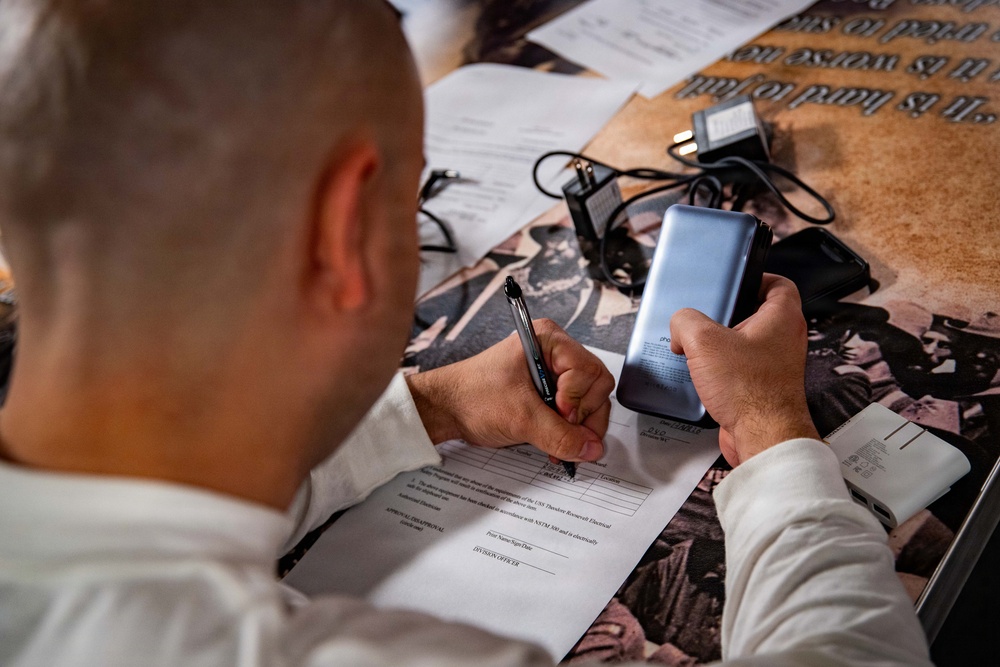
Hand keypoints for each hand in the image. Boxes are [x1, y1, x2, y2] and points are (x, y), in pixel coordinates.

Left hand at [406, 319, 614, 461]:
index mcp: (549, 340)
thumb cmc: (472, 397)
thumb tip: (592, 449)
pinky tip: (555, 442)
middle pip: (596, 387)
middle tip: (562, 433)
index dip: (577, 398)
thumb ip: (560, 435)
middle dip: (582, 416)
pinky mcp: (551, 392)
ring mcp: (554, 373)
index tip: (558, 414)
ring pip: (590, 402)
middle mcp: (556, 353)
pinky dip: (569, 431)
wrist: (447, 409)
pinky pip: (575, 412)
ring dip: (577, 428)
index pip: (589, 371)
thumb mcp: (520, 417)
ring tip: (557, 443)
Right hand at [669, 274, 819, 465]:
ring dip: (722, 345)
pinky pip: (741, 369)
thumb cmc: (749, 390)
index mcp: (782, 318)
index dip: (757, 277)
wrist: (761, 436)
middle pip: (756, 313)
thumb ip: (685, 322)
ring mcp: (776, 365)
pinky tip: (702, 375)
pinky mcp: (763, 387)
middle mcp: (784, 339)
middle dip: (727, 315)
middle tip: (707, 317)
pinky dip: (722, 369)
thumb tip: (680, 326)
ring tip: (699, 348)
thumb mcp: (703, 341)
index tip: (736, 280)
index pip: (779, 284)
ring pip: (746, 343)